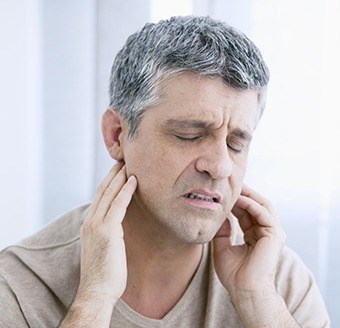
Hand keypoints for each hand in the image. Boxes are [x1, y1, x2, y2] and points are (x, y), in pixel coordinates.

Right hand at [77, 162, 136, 303]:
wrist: (96, 291)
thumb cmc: (104, 272)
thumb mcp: (104, 246)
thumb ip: (109, 231)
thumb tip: (119, 223)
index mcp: (89, 223)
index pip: (99, 197)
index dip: (108, 182)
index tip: (117, 171)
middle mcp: (90, 220)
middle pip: (102, 190)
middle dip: (113, 174)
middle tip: (122, 160)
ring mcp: (97, 224)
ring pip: (110, 193)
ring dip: (120, 177)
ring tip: (128, 164)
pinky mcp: (107, 230)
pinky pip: (119, 204)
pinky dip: (127, 191)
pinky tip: (134, 180)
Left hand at [213, 184, 285, 298]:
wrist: (245, 291)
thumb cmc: (234, 275)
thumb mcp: (221, 248)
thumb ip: (222, 231)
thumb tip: (219, 215)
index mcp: (254, 235)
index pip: (246, 212)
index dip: (234, 201)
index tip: (222, 191)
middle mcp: (265, 232)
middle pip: (255, 205)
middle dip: (242, 193)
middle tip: (229, 183)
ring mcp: (272, 232)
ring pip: (261, 205)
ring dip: (247, 194)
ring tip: (233, 186)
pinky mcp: (275, 234)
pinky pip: (262, 212)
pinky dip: (250, 203)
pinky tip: (237, 198)